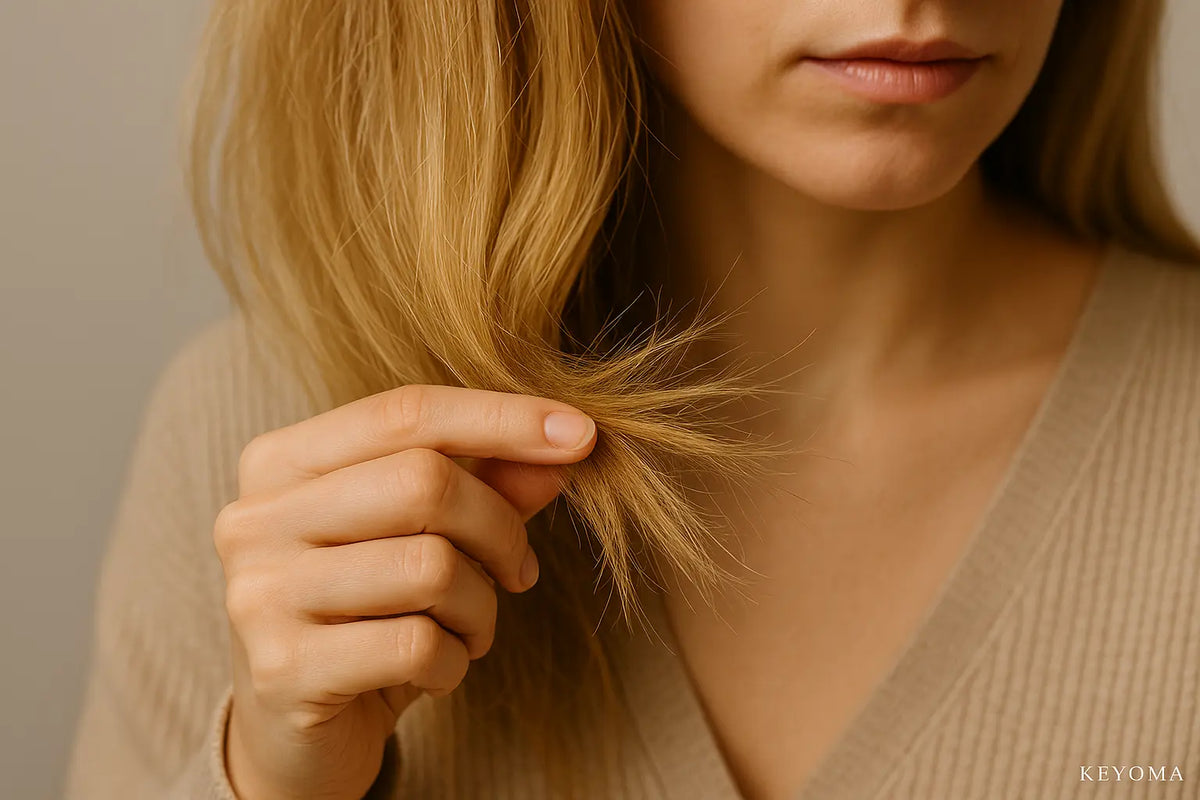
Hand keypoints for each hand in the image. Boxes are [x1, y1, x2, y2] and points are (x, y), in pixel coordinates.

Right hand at [212, 384, 596, 799]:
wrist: (295, 731)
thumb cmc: (367, 613)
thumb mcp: (426, 538)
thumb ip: (487, 484)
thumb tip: (566, 449)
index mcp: (282, 462)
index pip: (406, 412)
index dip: (503, 418)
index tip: (582, 435)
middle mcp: (255, 518)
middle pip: (424, 484)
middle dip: (500, 529)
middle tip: (518, 569)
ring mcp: (260, 594)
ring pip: (430, 568)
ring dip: (480, 606)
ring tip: (468, 627)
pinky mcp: (283, 669)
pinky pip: (417, 645)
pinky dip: (454, 661)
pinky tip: (437, 668)